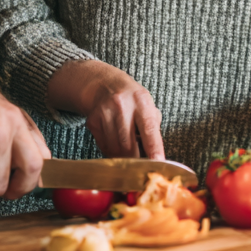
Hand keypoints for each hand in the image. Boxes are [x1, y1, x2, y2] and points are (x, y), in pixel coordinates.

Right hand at [47, 59, 164, 159]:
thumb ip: (153, 127)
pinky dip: (112, 152)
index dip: (154, 148)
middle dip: (137, 160)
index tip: (158, 162)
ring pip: (115, 150)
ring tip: (129, 150)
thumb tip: (155, 155)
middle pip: (128, 146)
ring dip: (124, 157)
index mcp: (141, 100)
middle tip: (142, 165)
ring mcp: (104, 113)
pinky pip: (104, 147)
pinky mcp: (92, 122)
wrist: (104, 85)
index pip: (149, 129)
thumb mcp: (147, 105)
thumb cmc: (132, 99)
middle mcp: (121, 106)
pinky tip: (117, 143)